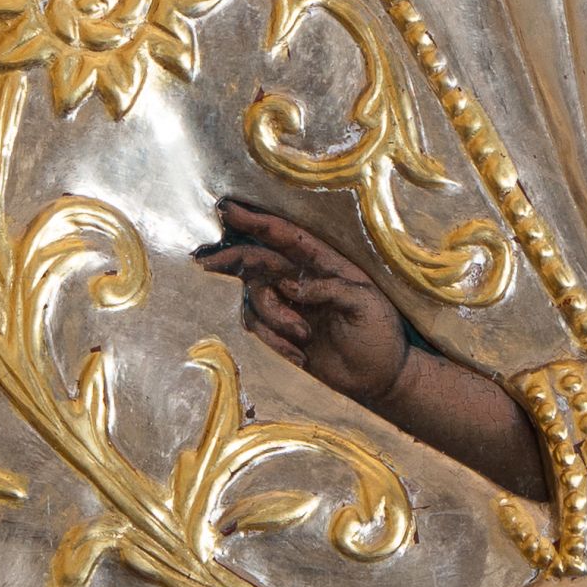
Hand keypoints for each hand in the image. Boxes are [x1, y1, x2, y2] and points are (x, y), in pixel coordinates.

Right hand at [198, 194, 408, 404]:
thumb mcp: (365, 304)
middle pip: (257, 259)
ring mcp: (289, 305)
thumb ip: (329, 289)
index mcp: (325, 263)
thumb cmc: (378, 334)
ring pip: (256, 298)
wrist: (377, 376)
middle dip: (232, 259)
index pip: (286, 236)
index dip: (257, 221)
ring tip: (304, 337)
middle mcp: (301, 279)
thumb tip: (289, 286)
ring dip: (273, 319)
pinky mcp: (281, 331)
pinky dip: (274, 341)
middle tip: (208, 263)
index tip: (230, 210)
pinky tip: (299, 355)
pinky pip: (259, 327)